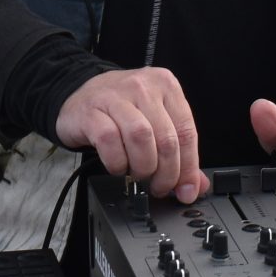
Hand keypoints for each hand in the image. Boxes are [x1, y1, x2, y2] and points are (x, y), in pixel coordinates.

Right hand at [54, 68, 204, 202]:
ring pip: (141, 138)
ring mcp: (115, 96)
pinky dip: (117, 162)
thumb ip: (178, 150)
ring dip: (142, 167)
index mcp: (166, 86)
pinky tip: (118, 165)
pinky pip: (110, 141)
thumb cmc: (121, 110)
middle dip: (166, 173)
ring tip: (138, 174)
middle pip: (166, 139)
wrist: (79, 96)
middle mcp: (143, 87)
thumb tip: (196, 185)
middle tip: (159, 187)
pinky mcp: (91, 111)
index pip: (187, 132)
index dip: (188, 168)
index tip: (186, 190)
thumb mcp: (154, 121)